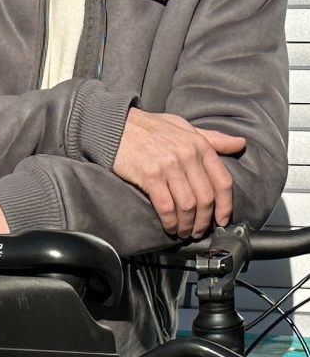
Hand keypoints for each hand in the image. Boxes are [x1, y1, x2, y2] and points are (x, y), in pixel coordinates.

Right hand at [113, 107, 245, 237]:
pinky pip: (166, 206)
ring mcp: (169, 166)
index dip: (225, 206)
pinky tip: (169, 226)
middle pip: (205, 198)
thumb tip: (240, 143)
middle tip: (198, 231)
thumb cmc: (151, 127)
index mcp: (200, 145)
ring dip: (187, 225)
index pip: (222, 181)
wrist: (116, 125)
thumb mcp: (185, 127)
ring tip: (183, 231)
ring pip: (187, 205)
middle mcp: (187, 156)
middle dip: (204, 221)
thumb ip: (213, 138)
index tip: (222, 221)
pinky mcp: (150, 176)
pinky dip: (170, 221)